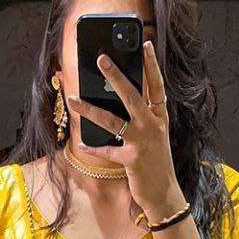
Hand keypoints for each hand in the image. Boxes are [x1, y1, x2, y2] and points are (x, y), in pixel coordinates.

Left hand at [66, 39, 186, 222]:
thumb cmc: (156, 165)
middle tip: (101, 58)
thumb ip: (141, 121)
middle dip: (115, 75)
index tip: (146, 44)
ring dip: (90, 109)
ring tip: (74, 99)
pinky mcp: (131, 158)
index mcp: (160, 118)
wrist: (164, 195)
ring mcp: (142, 141)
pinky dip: (93, 147)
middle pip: (132, 95)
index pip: (156, 86)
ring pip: (112, 120)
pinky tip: (81, 143)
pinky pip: (106, 150)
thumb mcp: (154, 139)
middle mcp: (152, 126)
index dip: (151, 65)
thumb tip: (115, 105)